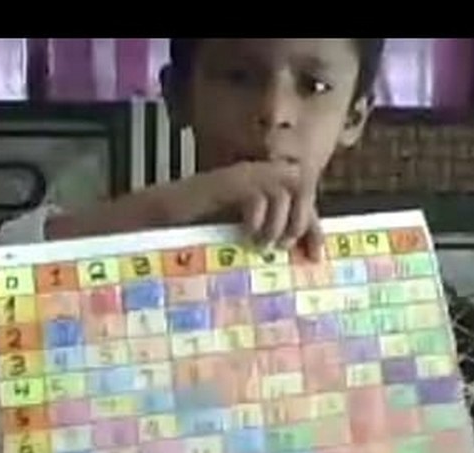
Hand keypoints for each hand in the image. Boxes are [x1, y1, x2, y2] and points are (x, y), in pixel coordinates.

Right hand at [177, 161, 323, 258]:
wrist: (158, 219)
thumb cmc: (197, 231)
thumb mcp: (242, 237)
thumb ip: (269, 237)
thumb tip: (298, 257)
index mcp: (264, 186)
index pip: (303, 200)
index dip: (314, 228)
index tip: (315, 257)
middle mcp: (258, 175)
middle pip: (302, 187)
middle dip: (299, 221)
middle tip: (282, 247)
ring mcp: (242, 176)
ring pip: (284, 191)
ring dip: (278, 223)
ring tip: (261, 244)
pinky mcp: (227, 182)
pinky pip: (257, 196)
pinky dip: (256, 220)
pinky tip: (244, 234)